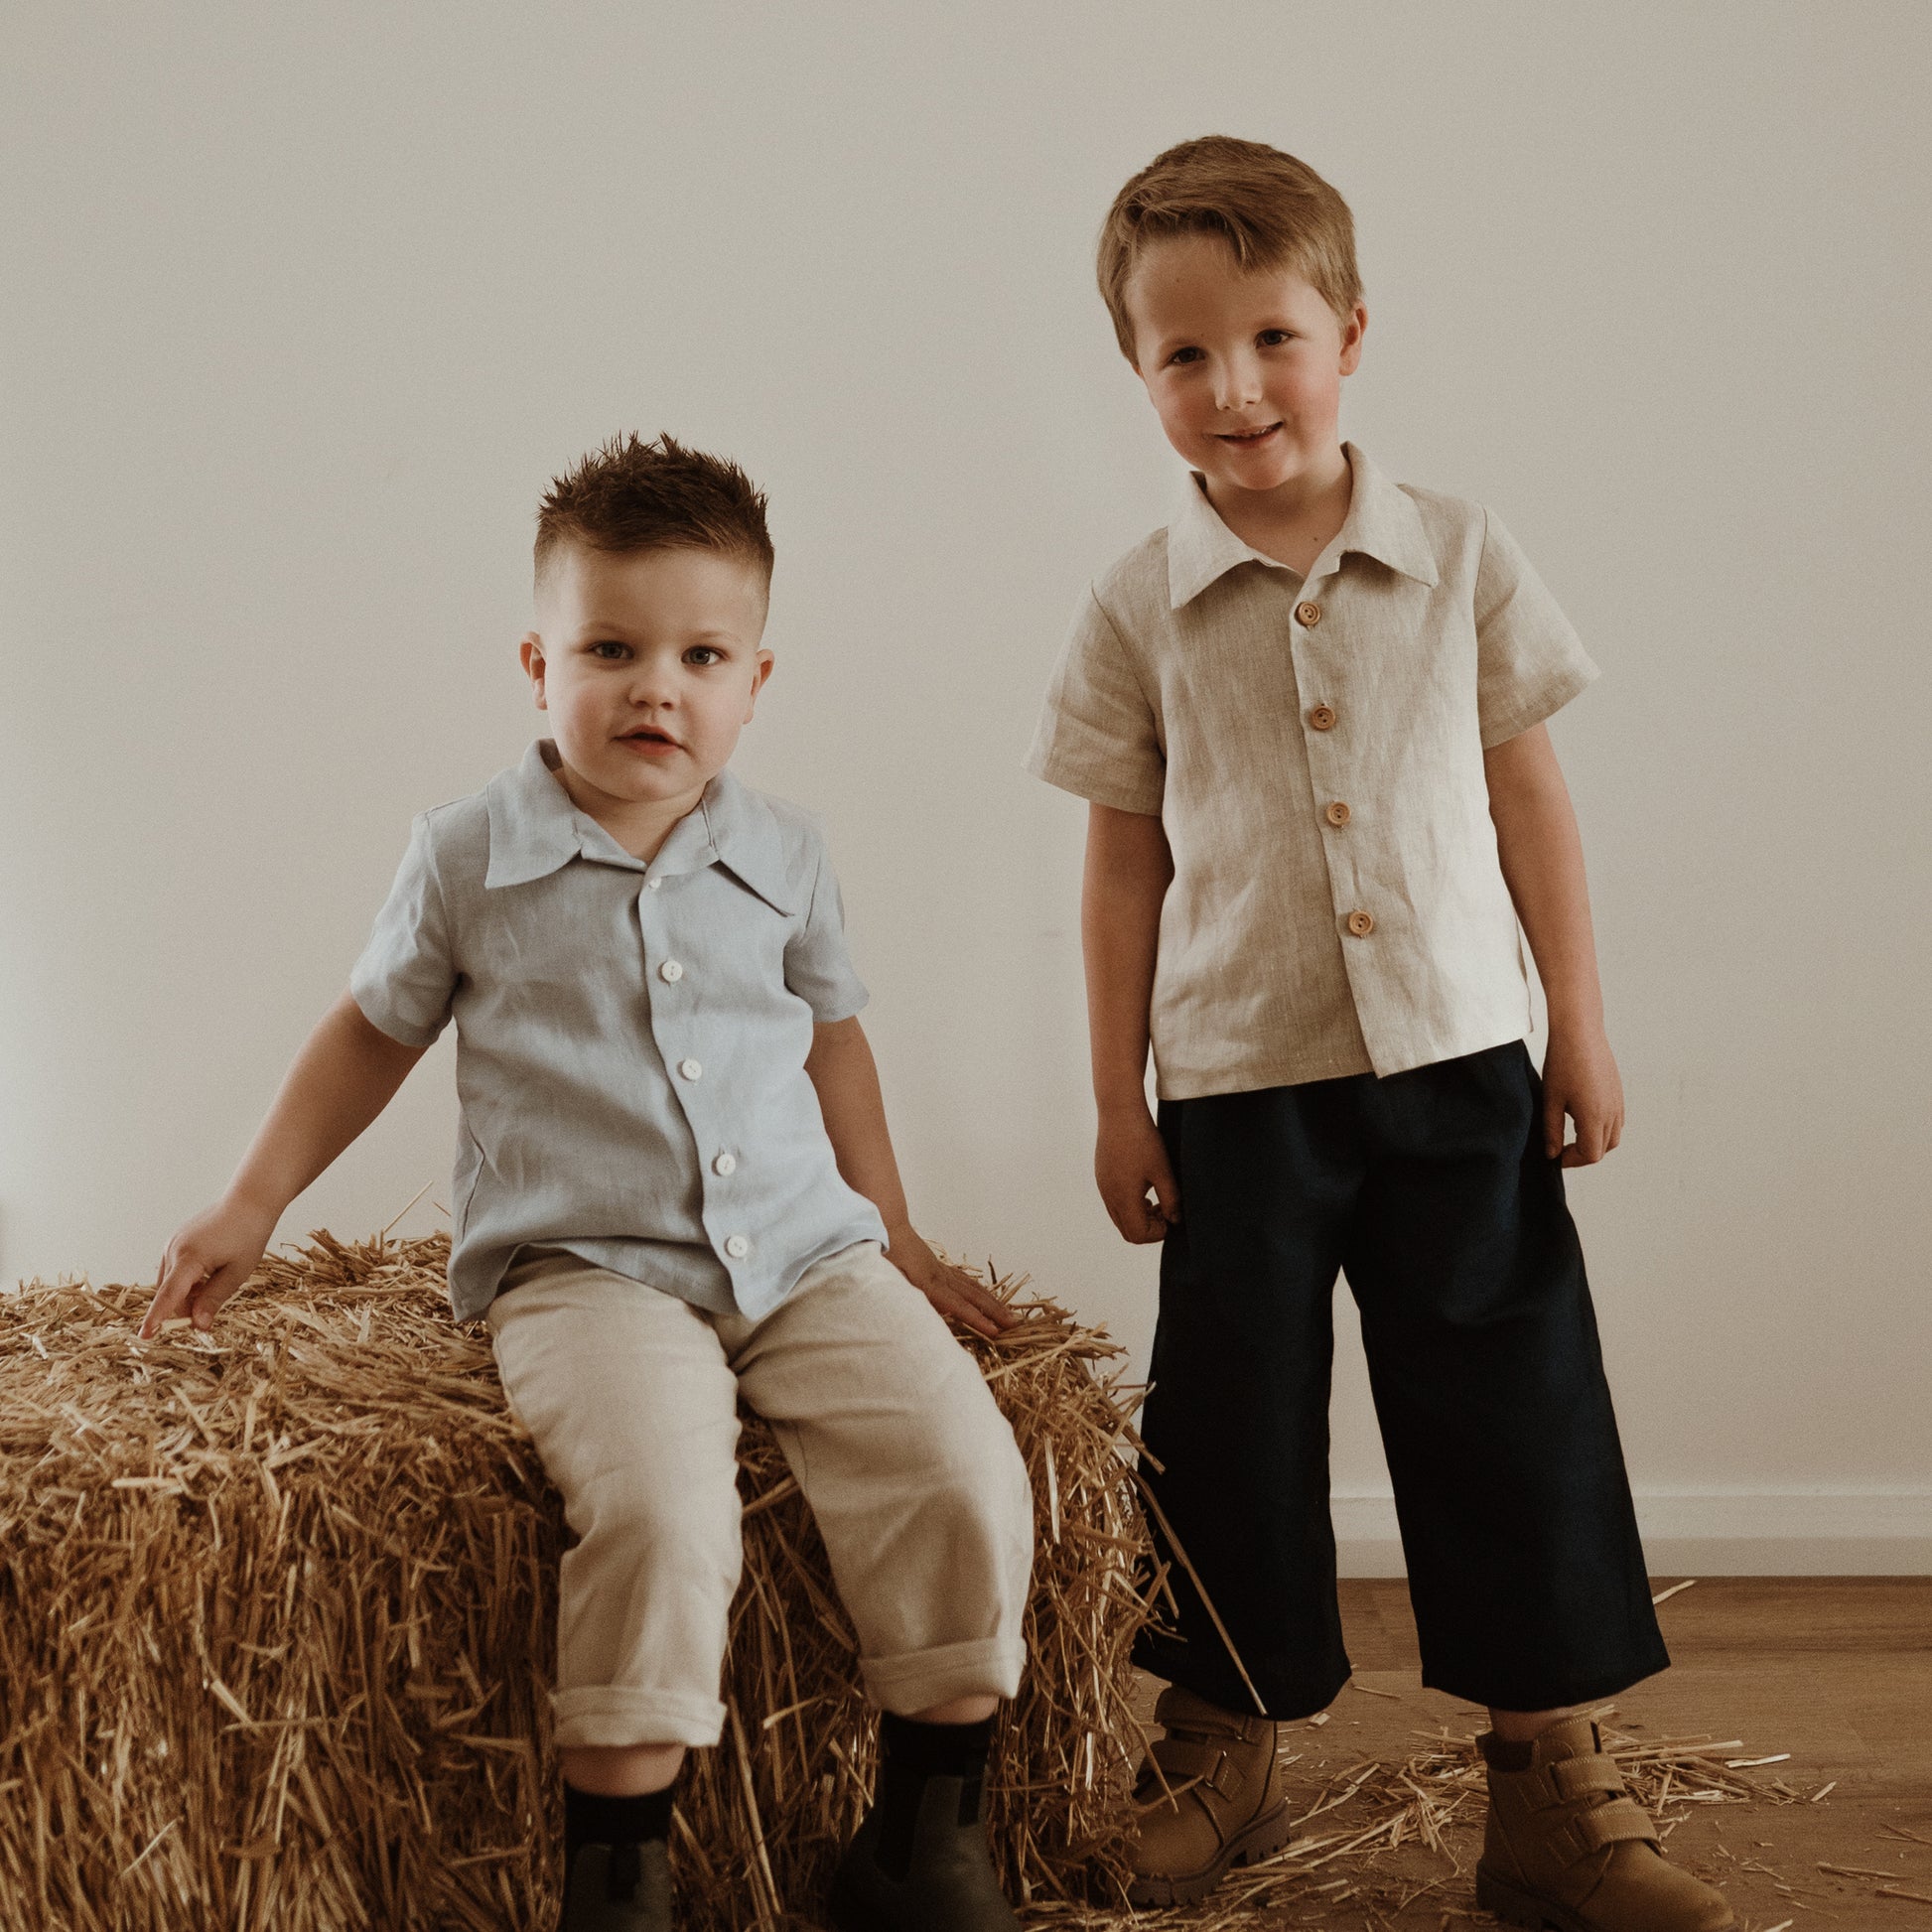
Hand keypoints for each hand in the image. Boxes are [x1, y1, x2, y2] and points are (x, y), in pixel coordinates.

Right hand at [140, 1193, 279, 1338]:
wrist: (249, 1202)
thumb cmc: (248, 1235)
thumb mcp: (237, 1272)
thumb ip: (214, 1298)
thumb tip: (198, 1324)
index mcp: (189, 1257)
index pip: (168, 1295)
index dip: (157, 1317)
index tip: (145, 1336)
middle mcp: (173, 1249)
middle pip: (169, 1293)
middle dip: (184, 1309)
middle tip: (209, 1317)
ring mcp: (172, 1244)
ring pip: (170, 1283)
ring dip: (186, 1294)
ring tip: (216, 1282)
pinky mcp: (175, 1242)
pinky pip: (174, 1271)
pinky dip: (186, 1282)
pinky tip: (209, 1274)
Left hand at [885, 1228, 1020, 1340]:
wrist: (886, 1223)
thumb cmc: (882, 1251)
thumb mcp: (887, 1276)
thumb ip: (902, 1294)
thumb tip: (917, 1313)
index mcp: (927, 1282)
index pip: (958, 1305)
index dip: (977, 1319)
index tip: (996, 1332)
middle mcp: (940, 1276)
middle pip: (973, 1296)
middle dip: (995, 1312)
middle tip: (1015, 1326)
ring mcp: (941, 1270)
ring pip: (973, 1287)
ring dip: (992, 1302)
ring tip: (1008, 1315)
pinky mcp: (938, 1267)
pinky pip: (965, 1281)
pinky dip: (979, 1291)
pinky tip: (984, 1297)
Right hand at [1095, 1106, 1178, 1242]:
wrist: (1119, 1111)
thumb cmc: (1143, 1140)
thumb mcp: (1163, 1171)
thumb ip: (1171, 1199)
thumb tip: (1175, 1220)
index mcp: (1123, 1198)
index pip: (1138, 1235)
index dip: (1158, 1233)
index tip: (1171, 1216)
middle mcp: (1109, 1196)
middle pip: (1127, 1230)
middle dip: (1148, 1228)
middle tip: (1165, 1211)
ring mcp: (1103, 1186)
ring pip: (1119, 1217)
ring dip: (1138, 1216)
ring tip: (1156, 1200)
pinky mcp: (1102, 1175)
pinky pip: (1114, 1202)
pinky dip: (1129, 1204)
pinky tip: (1143, 1187)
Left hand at [1541, 1024, 1624, 1165]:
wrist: (1580, 1033)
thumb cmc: (1562, 1064)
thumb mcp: (1551, 1100)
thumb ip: (1552, 1131)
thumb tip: (1552, 1154)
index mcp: (1594, 1117)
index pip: (1591, 1155)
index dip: (1572, 1160)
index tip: (1556, 1156)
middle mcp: (1612, 1113)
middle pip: (1604, 1149)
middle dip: (1583, 1154)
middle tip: (1561, 1149)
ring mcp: (1618, 1102)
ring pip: (1613, 1137)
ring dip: (1595, 1143)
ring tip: (1572, 1137)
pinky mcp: (1618, 1092)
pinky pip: (1617, 1121)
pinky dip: (1603, 1129)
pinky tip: (1584, 1120)